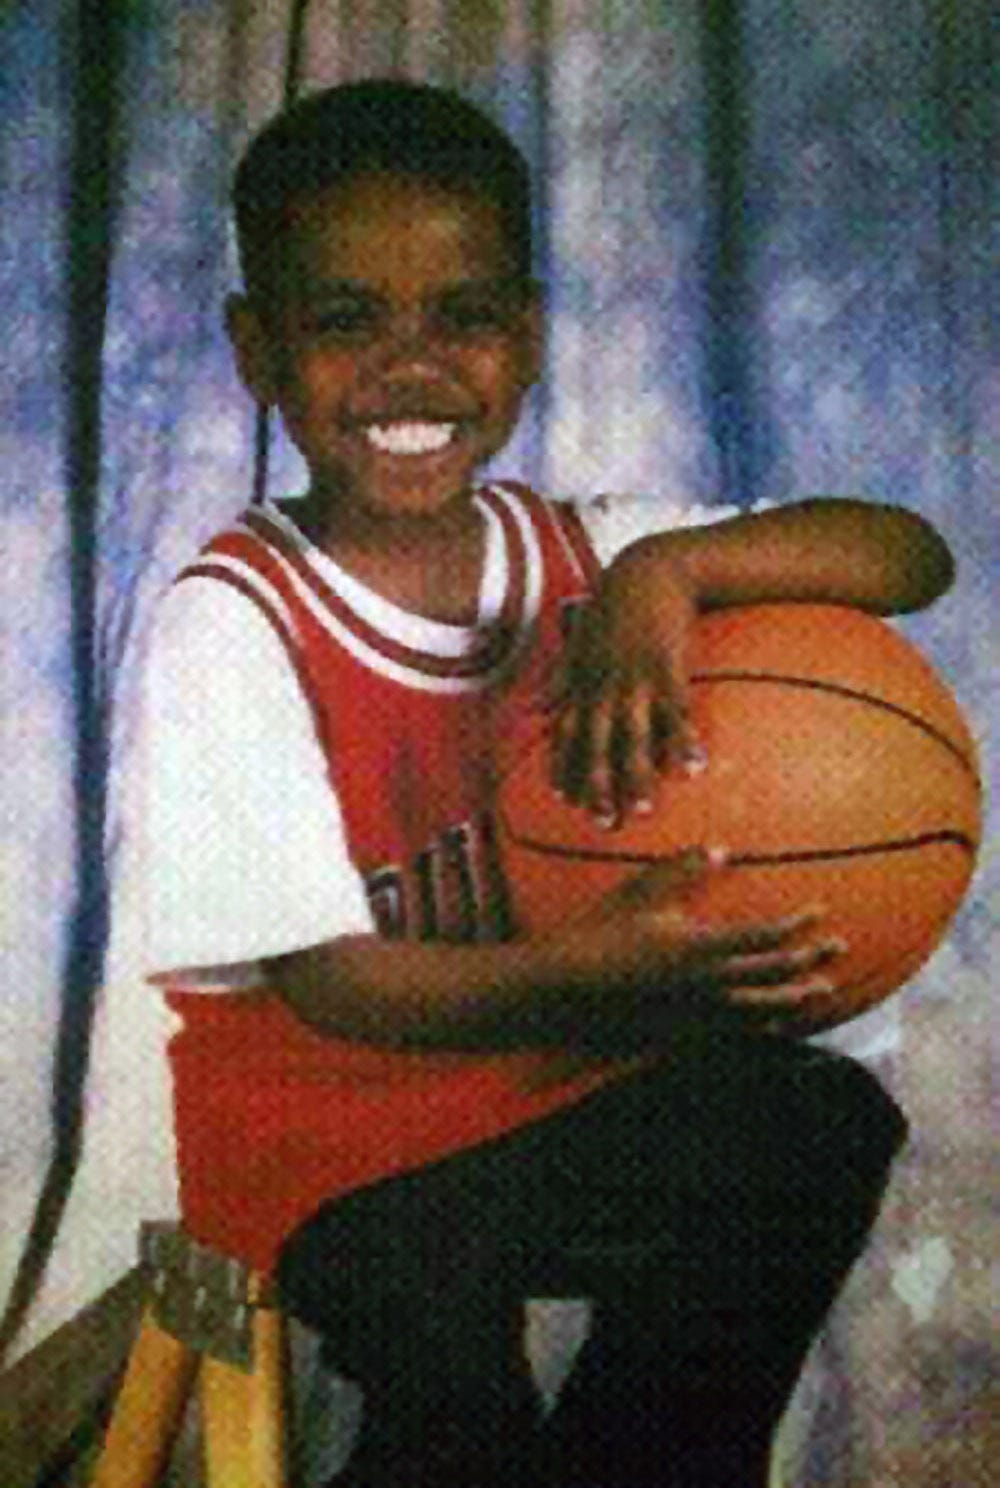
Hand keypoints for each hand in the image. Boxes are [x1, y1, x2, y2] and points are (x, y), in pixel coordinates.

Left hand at [550, 549, 704, 826]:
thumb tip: (533, 709)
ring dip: (637, 774)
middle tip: (604, 824)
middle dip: (598, 785)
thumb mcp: (577, 643)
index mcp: (583, 683)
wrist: (649, 570)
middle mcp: (603, 686)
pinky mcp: (666, 666)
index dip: (566, 767)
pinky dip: (683, 740)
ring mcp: (634, 678)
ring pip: (633, 735)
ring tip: (643, 810)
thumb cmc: (614, 609)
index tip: (566, 803)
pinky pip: (676, 711)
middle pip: (597, 744)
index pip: (568, 735)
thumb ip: (557, 679)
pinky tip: (694, 768)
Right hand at [559, 850, 845, 1042]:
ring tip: (820, 991)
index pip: (765, 934)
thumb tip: (720, 850)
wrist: (565, 989)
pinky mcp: (683, 1032)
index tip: (820, 910)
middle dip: (810, 958)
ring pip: (762, 1007)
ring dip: (795, 996)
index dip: (798, 923)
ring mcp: (698, 1013)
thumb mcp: (640, 894)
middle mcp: (709, 983)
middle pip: (774, 972)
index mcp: (702, 945)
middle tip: (839, 949)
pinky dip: (761, 1026)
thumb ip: (681, 870)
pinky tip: (774, 1025)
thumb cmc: (599, 935)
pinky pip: (734, 1031)